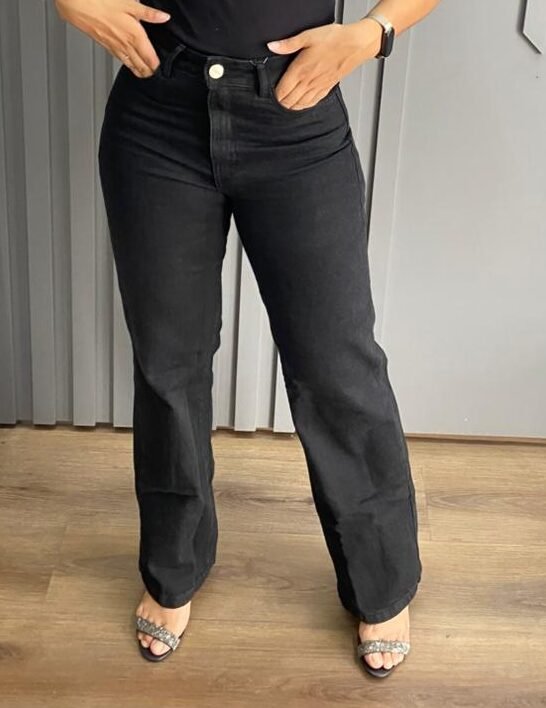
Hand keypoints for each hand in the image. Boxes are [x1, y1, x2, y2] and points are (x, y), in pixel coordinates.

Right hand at [54, 0, 170, 77]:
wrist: (77, 3)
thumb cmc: (101, 1)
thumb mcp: (129, 3)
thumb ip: (148, 13)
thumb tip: (164, 17)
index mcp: (134, 36)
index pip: (150, 59)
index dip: (157, 65)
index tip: (162, 67)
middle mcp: (125, 45)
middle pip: (141, 66)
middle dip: (149, 72)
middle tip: (155, 74)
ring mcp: (115, 47)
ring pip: (130, 65)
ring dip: (138, 71)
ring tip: (144, 74)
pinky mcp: (106, 45)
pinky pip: (120, 59)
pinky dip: (127, 64)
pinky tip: (127, 63)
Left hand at [266, 19, 381, 109]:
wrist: (355, 45)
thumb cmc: (334, 39)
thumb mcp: (308, 36)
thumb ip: (288, 44)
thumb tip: (272, 46)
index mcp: (301, 70)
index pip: (282, 91)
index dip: (274, 95)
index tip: (269, 94)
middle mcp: (308, 82)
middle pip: (289, 101)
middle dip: (281, 103)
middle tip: (275, 101)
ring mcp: (318, 87)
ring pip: (300, 105)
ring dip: (291, 106)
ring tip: (285, 105)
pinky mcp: (327, 88)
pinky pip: (312, 103)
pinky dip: (304, 106)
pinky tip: (301, 105)